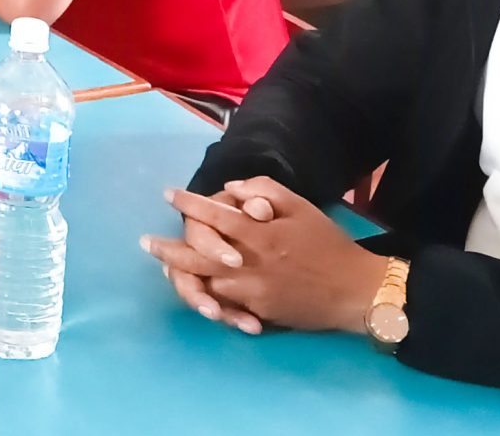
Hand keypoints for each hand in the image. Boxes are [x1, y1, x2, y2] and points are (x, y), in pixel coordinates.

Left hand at [141, 178, 385, 334]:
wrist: (354, 290)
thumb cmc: (327, 244)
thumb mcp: (301, 207)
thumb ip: (265, 191)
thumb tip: (231, 189)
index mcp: (261, 233)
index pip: (215, 215)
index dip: (189, 203)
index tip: (169, 194)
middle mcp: (250, 262)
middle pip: (198, 255)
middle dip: (168, 247)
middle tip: (145, 241)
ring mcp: (252, 290)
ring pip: (205, 283)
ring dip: (180, 275)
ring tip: (161, 266)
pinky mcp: (258, 311)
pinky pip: (224, 306)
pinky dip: (206, 298)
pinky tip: (191, 290)